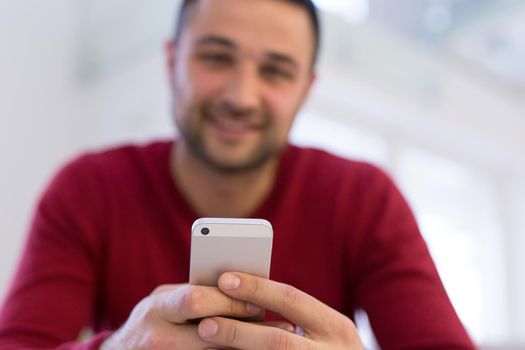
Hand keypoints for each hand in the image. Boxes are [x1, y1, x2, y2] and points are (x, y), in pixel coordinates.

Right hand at [100, 283, 278, 348]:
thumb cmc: (152, 320)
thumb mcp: (164, 302)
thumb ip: (193, 294)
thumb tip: (239, 288)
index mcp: (157, 309)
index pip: (195, 300)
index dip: (228, 300)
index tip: (255, 301)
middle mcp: (158, 337)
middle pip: (208, 331)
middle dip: (242, 325)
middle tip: (269, 323)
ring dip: (243, 346)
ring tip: (269, 341)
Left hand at [197, 272, 363, 349]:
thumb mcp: (328, 332)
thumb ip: (297, 316)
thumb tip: (244, 295)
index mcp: (337, 328)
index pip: (292, 299)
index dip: (256, 289)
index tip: (224, 279)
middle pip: (277, 341)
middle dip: (238, 332)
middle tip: (205, 325)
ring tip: (208, 342)